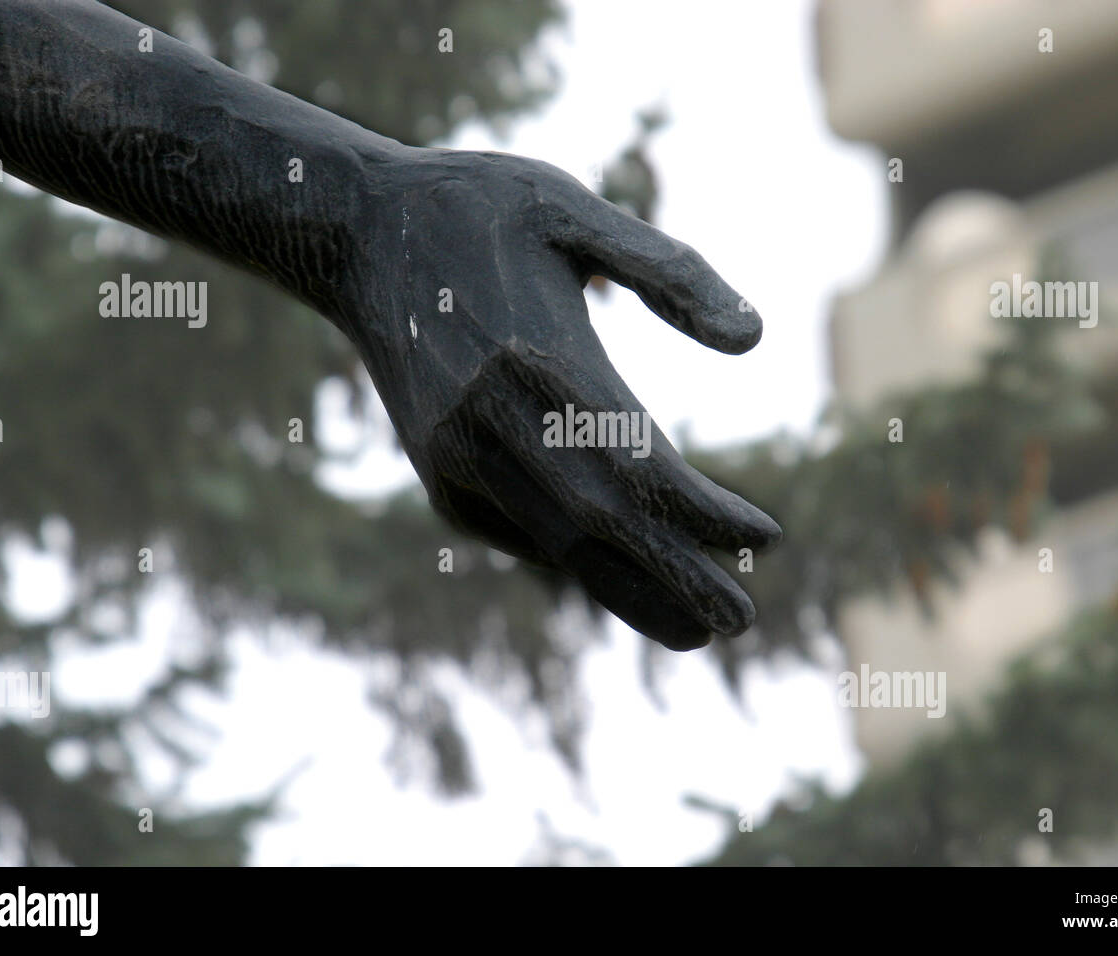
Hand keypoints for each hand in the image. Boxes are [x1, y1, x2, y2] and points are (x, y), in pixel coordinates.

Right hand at [343, 147, 780, 649]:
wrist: (354, 233)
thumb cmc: (479, 209)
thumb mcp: (575, 210)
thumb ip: (671, 272)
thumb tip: (755, 340)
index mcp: (536, 357)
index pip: (640, 463)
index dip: (704, 512)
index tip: (763, 539)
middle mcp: (490, 420)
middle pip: (601, 525)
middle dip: (676, 577)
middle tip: (741, 621)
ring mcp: (455, 456)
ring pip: (556, 544)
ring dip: (629, 591)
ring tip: (693, 629)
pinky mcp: (437, 472)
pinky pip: (517, 531)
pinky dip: (574, 560)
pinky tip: (619, 576)